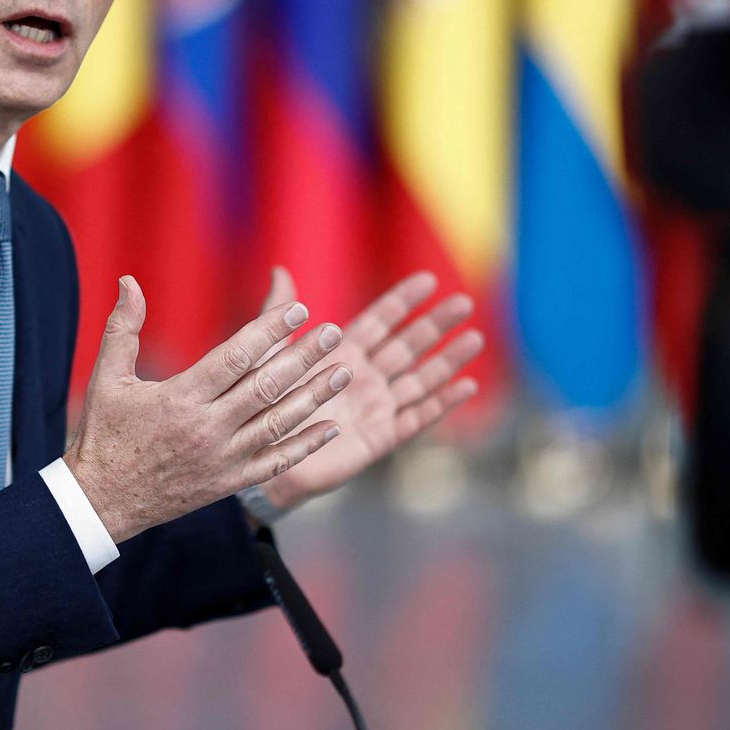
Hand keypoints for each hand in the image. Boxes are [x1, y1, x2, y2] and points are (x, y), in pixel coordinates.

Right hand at [63, 276, 351, 544]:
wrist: (101, 502)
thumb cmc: (103, 434)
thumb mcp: (106, 377)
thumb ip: (122, 327)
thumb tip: (128, 281)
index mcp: (180, 398)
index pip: (235, 357)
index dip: (269, 331)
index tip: (298, 310)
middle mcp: (207, 428)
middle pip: (267, 387)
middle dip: (304, 357)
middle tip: (334, 332)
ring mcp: (222, 459)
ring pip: (279, 423)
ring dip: (315, 397)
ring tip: (344, 371)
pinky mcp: (229, 483)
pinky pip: (276, 462)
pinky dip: (305, 445)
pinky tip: (330, 427)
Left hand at [255, 267, 481, 512]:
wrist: (255, 459)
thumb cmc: (259, 407)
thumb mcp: (268, 355)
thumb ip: (277, 315)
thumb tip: (280, 270)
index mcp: (339, 356)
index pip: (379, 322)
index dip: (402, 302)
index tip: (429, 279)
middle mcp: (362, 379)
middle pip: (407, 346)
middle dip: (435, 325)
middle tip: (464, 301)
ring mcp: (374, 408)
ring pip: (419, 379)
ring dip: (447, 360)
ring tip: (474, 339)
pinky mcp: (378, 439)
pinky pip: (416, 419)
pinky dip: (441, 404)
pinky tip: (466, 387)